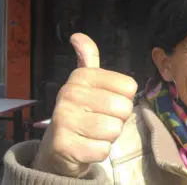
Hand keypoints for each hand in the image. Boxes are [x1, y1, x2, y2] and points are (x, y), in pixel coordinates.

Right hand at [32, 33, 137, 176]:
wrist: (57, 149)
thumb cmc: (80, 112)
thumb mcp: (85, 84)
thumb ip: (88, 59)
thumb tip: (78, 35)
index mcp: (81, 77)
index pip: (129, 87)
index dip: (124, 99)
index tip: (106, 103)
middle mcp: (70, 94)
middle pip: (124, 109)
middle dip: (117, 120)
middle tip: (99, 120)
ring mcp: (65, 120)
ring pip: (114, 130)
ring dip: (108, 137)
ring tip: (92, 133)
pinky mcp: (65, 146)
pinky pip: (103, 150)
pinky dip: (99, 152)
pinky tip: (85, 146)